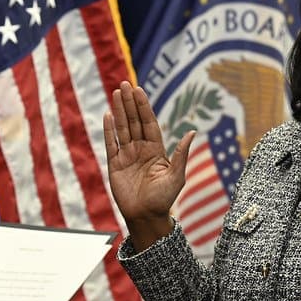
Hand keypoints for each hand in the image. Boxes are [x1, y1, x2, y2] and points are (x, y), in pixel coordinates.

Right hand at [103, 81, 193, 249]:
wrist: (146, 217)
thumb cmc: (163, 199)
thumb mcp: (176, 176)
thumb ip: (181, 154)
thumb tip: (192, 132)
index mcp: (156, 149)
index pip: (148, 122)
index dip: (143, 106)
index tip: (139, 90)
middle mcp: (141, 149)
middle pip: (133, 121)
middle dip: (129, 103)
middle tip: (124, 84)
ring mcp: (127, 156)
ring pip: (122, 128)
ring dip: (118, 111)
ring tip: (115, 93)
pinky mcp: (114, 164)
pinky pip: (111, 143)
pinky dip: (108, 130)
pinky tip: (107, 115)